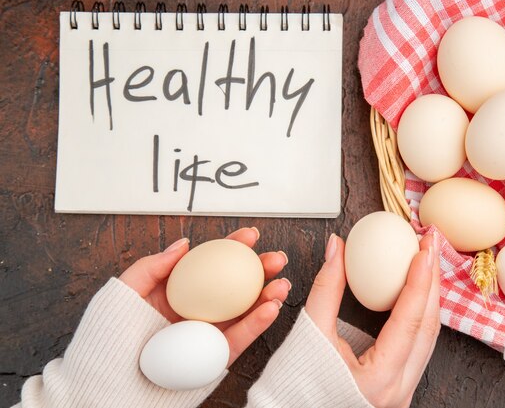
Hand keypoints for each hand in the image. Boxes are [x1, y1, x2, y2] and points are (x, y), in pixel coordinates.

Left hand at [119, 227, 290, 365]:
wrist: (107, 387)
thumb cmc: (107, 342)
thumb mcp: (123, 294)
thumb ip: (152, 266)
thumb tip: (185, 243)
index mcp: (177, 293)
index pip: (210, 264)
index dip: (232, 248)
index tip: (250, 235)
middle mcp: (196, 311)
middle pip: (235, 286)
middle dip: (260, 270)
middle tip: (276, 258)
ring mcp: (207, 334)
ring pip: (245, 311)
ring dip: (268, 296)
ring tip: (281, 284)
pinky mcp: (214, 358)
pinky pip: (240, 339)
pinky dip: (258, 324)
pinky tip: (270, 309)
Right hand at [305, 232, 439, 407]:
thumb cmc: (294, 385)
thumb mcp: (310, 332)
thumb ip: (326, 287)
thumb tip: (337, 247)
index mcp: (379, 379)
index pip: (410, 320)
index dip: (419, 279)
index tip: (423, 249)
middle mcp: (399, 389)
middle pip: (428, 327)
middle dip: (431, 281)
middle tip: (429, 245)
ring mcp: (402, 391)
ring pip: (428, 337)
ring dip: (428, 296)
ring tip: (424, 262)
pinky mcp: (398, 387)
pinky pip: (418, 345)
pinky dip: (418, 314)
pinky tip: (414, 291)